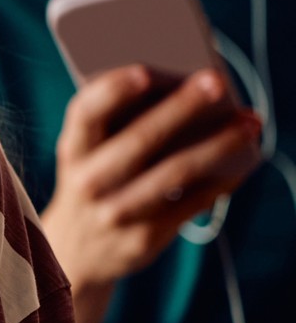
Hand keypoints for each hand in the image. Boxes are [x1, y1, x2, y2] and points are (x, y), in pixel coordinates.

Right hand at [40, 66, 260, 322]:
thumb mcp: (85, 154)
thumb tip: (179, 90)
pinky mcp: (145, 237)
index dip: (112, 91)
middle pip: (141, 140)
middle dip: (182, 107)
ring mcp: (116, 212)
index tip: (145, 70)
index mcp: (71, 150)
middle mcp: (89, 181)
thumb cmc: (92, 180)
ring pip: (175, 172)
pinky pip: (192, 202)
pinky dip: (223, 178)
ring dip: (218, 144)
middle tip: (217, 81)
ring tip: (249, 122)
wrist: (73, 251)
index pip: (85, 113)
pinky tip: (245, 159)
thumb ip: (114, 125)